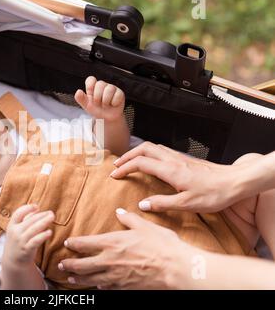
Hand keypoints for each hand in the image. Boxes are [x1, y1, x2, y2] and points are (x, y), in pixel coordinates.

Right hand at [3, 204, 53, 268]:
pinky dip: (43, 235)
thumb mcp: (18, 230)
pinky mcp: (27, 249)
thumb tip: (37, 210)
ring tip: (52, 218)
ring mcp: (21, 241)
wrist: (13, 262)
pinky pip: (36, 241)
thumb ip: (26, 220)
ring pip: (33, 229)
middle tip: (51, 213)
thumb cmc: (19, 242)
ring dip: (44, 222)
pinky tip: (50, 232)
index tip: (37, 206)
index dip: (27, 208)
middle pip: (29, 220)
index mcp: (12, 226)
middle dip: (41, 215)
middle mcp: (15, 232)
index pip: (18, 213)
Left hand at [59, 209, 190, 288]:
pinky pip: (106, 288)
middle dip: (70, 264)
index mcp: (112, 242)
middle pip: (83, 264)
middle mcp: (109, 260)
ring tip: (71, 278)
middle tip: (62, 264)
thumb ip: (129, 219)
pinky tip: (96, 286)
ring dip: (79, 278)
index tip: (68, 243)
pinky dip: (98, 287)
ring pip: (91, 279)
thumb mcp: (145, 226)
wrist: (175, 269)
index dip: (75, 244)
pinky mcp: (124, 287)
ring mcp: (115, 276)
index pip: (86, 243)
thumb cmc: (162, 245)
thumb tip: (119, 212)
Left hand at [75, 76, 124, 121]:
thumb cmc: (96, 110)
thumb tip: (78, 92)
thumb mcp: (87, 106)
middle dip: (97, 97)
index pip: (91, 79)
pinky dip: (114, 102)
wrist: (107, 119)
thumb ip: (81, 99)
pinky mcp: (120, 93)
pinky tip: (113, 105)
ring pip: (109, 89)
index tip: (90, 94)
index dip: (90, 86)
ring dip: (106, 101)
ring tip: (105, 105)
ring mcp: (112, 88)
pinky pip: (117, 95)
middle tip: (98, 104)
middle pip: (100, 84)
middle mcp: (102, 86)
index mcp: (93, 87)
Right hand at [110, 141, 246, 212]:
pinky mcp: (185, 159)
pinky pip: (161, 150)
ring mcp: (179, 158)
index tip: (114, 175)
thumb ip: (163, 203)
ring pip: (152, 146)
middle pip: (143, 148)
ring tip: (128, 161)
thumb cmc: (214, 194)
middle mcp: (172, 160)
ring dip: (137, 152)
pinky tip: (150, 162)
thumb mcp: (187, 204)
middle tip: (116, 165)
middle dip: (127, 155)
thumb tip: (142, 204)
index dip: (124, 168)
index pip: (140, 163)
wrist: (235, 181)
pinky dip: (149, 153)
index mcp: (170, 170)